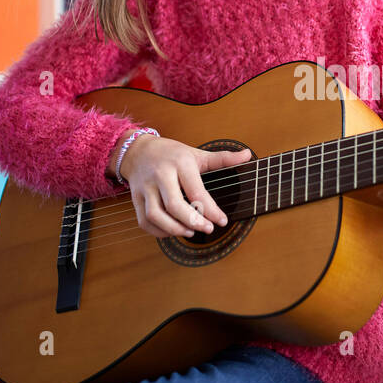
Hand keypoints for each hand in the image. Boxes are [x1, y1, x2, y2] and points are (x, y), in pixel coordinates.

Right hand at [120, 135, 250, 237]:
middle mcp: (160, 175)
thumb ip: (222, 158)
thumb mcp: (197, 153)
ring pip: (155, 215)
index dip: (211, 210)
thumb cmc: (171, 154)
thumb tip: (248, 155)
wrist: (137, 151)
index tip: (222, 221)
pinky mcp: (135, 198)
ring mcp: (145, 187)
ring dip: (174, 229)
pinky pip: (144, 221)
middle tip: (207, 229)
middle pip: (174, 205)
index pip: (196, 191)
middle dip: (193, 221)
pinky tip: (173, 231)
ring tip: (190, 231)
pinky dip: (159, 231)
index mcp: (179, 163)